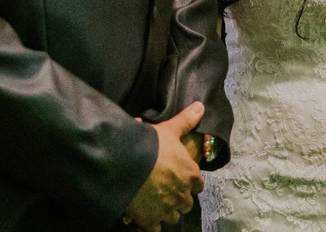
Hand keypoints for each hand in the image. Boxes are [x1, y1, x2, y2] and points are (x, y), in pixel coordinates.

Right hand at [124, 101, 205, 231]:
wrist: (124, 164)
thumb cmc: (150, 146)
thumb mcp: (169, 130)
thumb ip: (186, 121)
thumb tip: (200, 106)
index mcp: (190, 175)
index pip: (198, 185)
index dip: (190, 182)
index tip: (181, 179)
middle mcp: (182, 195)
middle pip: (186, 203)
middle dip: (178, 198)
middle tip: (166, 191)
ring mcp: (166, 210)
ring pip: (173, 218)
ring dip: (166, 212)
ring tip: (155, 203)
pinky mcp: (150, 221)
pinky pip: (155, 229)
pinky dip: (151, 224)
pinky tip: (144, 216)